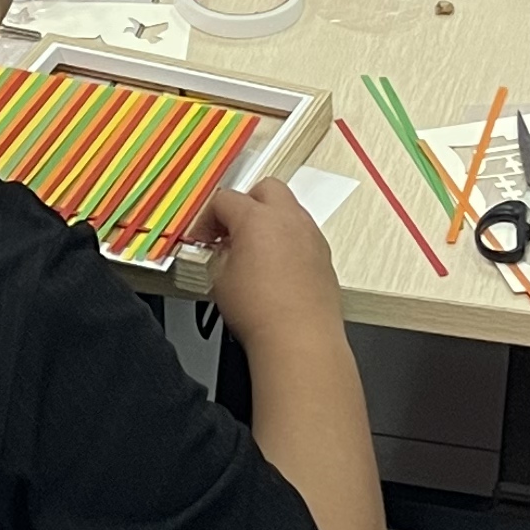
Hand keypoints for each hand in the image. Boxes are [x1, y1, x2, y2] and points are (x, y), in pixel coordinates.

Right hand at [201, 175, 343, 335]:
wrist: (300, 340)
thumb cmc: (262, 313)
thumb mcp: (220, 279)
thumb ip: (220, 254)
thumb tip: (223, 251)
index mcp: (256, 217)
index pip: (225, 199)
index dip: (208, 218)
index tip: (204, 236)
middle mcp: (288, 219)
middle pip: (265, 189)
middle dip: (246, 204)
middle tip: (232, 231)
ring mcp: (311, 235)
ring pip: (289, 210)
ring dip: (270, 222)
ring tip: (255, 251)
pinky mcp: (324, 256)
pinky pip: (304, 235)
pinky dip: (289, 242)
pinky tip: (277, 269)